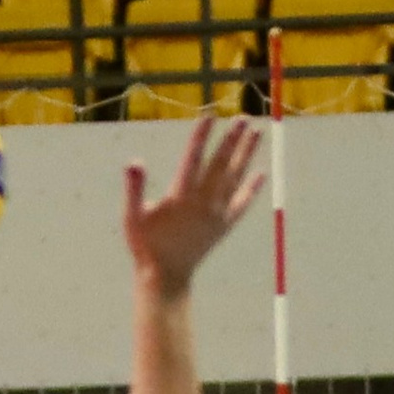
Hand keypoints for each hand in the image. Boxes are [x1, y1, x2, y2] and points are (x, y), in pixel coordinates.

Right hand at [124, 115, 264, 299]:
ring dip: (246, 154)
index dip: (200, 137)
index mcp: (179, 198)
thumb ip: (133, 189)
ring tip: (256, 133)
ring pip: (235, 178)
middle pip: (220, 164)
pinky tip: (261, 173)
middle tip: (243, 118)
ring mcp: (217, 214)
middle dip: (232, 140)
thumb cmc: (145, 246)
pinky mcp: (224, 225)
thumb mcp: (132, 218)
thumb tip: (133, 162)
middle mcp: (203, 203)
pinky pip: (241, 203)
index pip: (192, 159)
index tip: (209, 117)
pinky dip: (251, 188)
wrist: (166, 277)